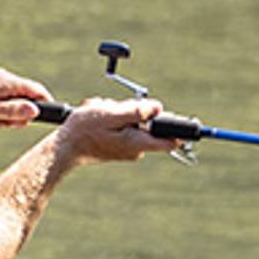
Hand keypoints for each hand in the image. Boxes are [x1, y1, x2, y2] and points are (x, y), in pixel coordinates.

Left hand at [0, 63, 53, 127]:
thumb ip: (13, 111)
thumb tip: (35, 110)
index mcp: (8, 83)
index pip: (37, 91)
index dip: (45, 105)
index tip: (44, 118)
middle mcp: (3, 78)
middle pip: (23, 98)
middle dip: (17, 115)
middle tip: (2, 125)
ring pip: (8, 100)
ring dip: (2, 114)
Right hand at [55, 95, 172, 163]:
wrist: (65, 148)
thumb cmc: (84, 131)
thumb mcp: (111, 115)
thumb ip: (137, 112)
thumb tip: (158, 108)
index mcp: (138, 143)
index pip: (170, 140)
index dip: (181, 130)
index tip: (192, 123)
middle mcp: (137, 149)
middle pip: (150, 124)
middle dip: (136, 111)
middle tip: (115, 110)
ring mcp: (128, 149)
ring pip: (135, 122)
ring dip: (121, 113)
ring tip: (102, 114)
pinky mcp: (121, 146)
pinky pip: (125, 126)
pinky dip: (114, 119)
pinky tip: (100, 119)